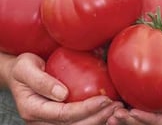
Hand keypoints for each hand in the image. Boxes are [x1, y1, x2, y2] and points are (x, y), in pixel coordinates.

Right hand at [4, 53, 122, 124]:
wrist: (19, 72)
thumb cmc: (23, 67)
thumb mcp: (26, 68)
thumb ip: (41, 81)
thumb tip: (62, 94)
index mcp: (33, 109)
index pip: (63, 115)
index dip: (86, 109)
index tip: (105, 100)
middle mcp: (41, 120)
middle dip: (97, 117)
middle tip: (116, 106)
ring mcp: (49, 120)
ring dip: (98, 119)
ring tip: (115, 108)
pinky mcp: (56, 116)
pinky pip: (76, 120)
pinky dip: (92, 116)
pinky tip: (105, 108)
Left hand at [106, 25, 161, 124]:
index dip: (147, 120)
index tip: (132, 113)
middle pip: (147, 122)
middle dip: (130, 121)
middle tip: (114, 116)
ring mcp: (156, 103)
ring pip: (139, 114)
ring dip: (124, 115)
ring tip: (109, 112)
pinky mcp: (148, 93)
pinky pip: (135, 100)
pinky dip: (123, 101)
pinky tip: (111, 99)